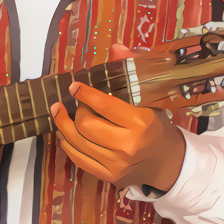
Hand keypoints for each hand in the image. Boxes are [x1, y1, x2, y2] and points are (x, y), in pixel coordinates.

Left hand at [50, 80, 185, 192]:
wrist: (166, 162)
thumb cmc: (155, 126)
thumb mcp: (149, 98)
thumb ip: (130, 71)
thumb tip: (116, 47)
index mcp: (140, 123)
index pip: (105, 105)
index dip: (85, 93)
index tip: (74, 86)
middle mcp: (128, 146)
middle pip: (86, 125)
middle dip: (75, 110)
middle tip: (73, 102)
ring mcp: (116, 164)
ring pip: (77, 142)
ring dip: (63, 125)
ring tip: (58, 112)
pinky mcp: (108, 176)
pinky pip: (78, 159)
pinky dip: (67, 144)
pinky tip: (64, 133)